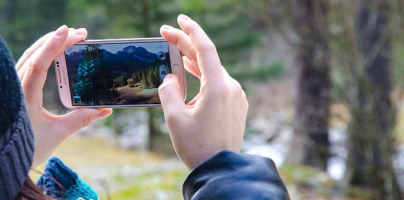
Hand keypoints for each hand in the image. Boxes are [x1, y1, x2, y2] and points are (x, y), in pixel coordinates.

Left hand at [16, 25, 112, 167]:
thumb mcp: (57, 134)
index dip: (54, 45)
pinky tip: (52, 51)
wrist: (4, 157)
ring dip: (48, 44)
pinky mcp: (17, 89)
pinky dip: (41, 54)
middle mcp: (17, 87)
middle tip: (80, 33)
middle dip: (56, 40)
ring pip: (29, 57)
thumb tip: (105, 110)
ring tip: (68, 36)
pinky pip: (28, 65)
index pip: (39, 64)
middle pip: (34, 54)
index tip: (69, 32)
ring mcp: (15, 86)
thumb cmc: (29, 147)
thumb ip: (81, 119)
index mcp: (25, 97)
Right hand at [159, 15, 248, 169]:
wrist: (220, 169)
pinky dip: (204, 76)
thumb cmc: (197, 146)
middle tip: (167, 34)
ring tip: (176, 52)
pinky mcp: (237, 105)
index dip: (191, 31)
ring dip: (194, 61)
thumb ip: (169, 91)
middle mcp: (232, 87)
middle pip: (207, 58)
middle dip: (186, 45)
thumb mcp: (174, 118)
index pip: (205, 48)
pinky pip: (219, 83)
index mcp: (218, 87)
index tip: (180, 19)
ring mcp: (237, 96)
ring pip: (213, 71)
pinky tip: (192, 75)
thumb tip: (170, 78)